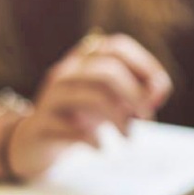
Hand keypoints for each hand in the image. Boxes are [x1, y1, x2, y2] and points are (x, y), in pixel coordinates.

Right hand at [4, 34, 172, 179]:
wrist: (33, 143)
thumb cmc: (80, 117)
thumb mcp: (111, 101)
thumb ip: (136, 93)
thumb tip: (158, 91)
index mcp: (84, 59)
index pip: (117, 46)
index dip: (144, 64)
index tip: (160, 91)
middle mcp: (66, 72)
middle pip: (107, 71)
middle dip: (135, 94)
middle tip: (147, 117)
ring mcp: (50, 97)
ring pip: (91, 96)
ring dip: (119, 117)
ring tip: (129, 137)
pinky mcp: (40, 125)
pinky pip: (71, 128)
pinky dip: (94, 139)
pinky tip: (102, 148)